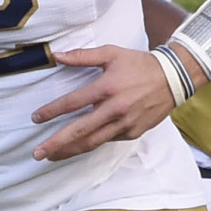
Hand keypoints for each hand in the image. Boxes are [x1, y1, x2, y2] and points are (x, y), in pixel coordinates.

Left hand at [30, 45, 175, 160]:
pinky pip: (107, 140)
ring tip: (52, 156)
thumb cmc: (140, 64)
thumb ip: (82, 56)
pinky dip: (91, 144)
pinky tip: (77, 147)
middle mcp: (114, 110)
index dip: (51, 111)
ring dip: (70, 151)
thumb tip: (57, 55)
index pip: (72, 103)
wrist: (174, 78)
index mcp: (106, 88)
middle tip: (38, 152)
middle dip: (57, 143)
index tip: (36, 118)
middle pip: (80, 131)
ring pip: (93, 142)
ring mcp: (124, 124)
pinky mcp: (133, 133)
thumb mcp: (111, 53)